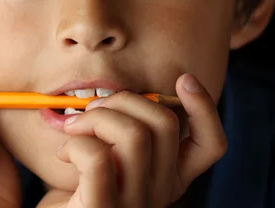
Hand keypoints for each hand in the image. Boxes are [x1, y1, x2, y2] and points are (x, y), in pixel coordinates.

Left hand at [43, 73, 226, 207]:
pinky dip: (75, 142)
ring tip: (72, 127)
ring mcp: (134, 205)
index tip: (185, 79)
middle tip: (90, 108)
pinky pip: (98, 158)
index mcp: (170, 178)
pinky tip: (63, 153)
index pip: (210, 145)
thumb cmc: (78, 185)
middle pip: (165, 123)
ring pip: (134, 135)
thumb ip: (127, 131)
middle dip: (123, 99)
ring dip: (95, 117)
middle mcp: (161, 194)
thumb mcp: (112, 154)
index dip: (204, 107)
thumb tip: (124, 94)